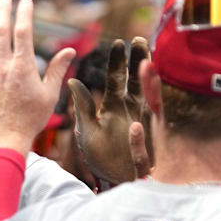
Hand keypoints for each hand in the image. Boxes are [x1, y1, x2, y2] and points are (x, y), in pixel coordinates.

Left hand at [0, 0, 75, 155]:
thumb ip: (57, 70)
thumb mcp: (49, 94)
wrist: (5, 138)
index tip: (26, 1)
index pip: (23, 32)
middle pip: (0, 30)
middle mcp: (3, 67)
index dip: (24, 13)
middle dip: (2, 9)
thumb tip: (68, 51)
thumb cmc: (30, 119)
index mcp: (23, 68)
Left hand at [67, 37, 151, 183]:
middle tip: (140, 40)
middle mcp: (131, 112)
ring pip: (149, 105)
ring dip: (149, 88)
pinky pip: (142, 144)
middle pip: (137, 83)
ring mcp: (142, 128)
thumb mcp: (86, 130)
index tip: (119, 42)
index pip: (117, 79)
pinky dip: (138, 140)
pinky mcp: (144, 152)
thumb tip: (72, 81)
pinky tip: (134, 129)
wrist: (112, 180)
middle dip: (139, 62)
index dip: (118, 61)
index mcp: (115, 105)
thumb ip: (82, 107)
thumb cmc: (100, 155)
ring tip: (146, 69)